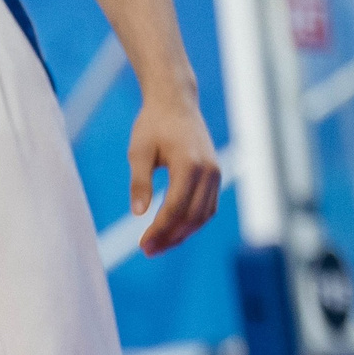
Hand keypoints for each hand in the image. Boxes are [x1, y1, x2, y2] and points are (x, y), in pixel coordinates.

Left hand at [127, 92, 220, 255]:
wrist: (175, 103)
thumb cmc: (153, 125)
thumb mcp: (138, 152)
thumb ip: (139, 182)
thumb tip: (138, 214)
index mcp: (190, 163)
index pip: (176, 207)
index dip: (160, 230)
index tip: (143, 246)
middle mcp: (209, 170)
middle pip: (192, 216)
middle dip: (170, 237)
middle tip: (148, 251)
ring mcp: (215, 173)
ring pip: (203, 215)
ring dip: (182, 233)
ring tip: (158, 246)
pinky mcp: (215, 175)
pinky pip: (208, 207)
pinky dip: (192, 222)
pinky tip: (173, 231)